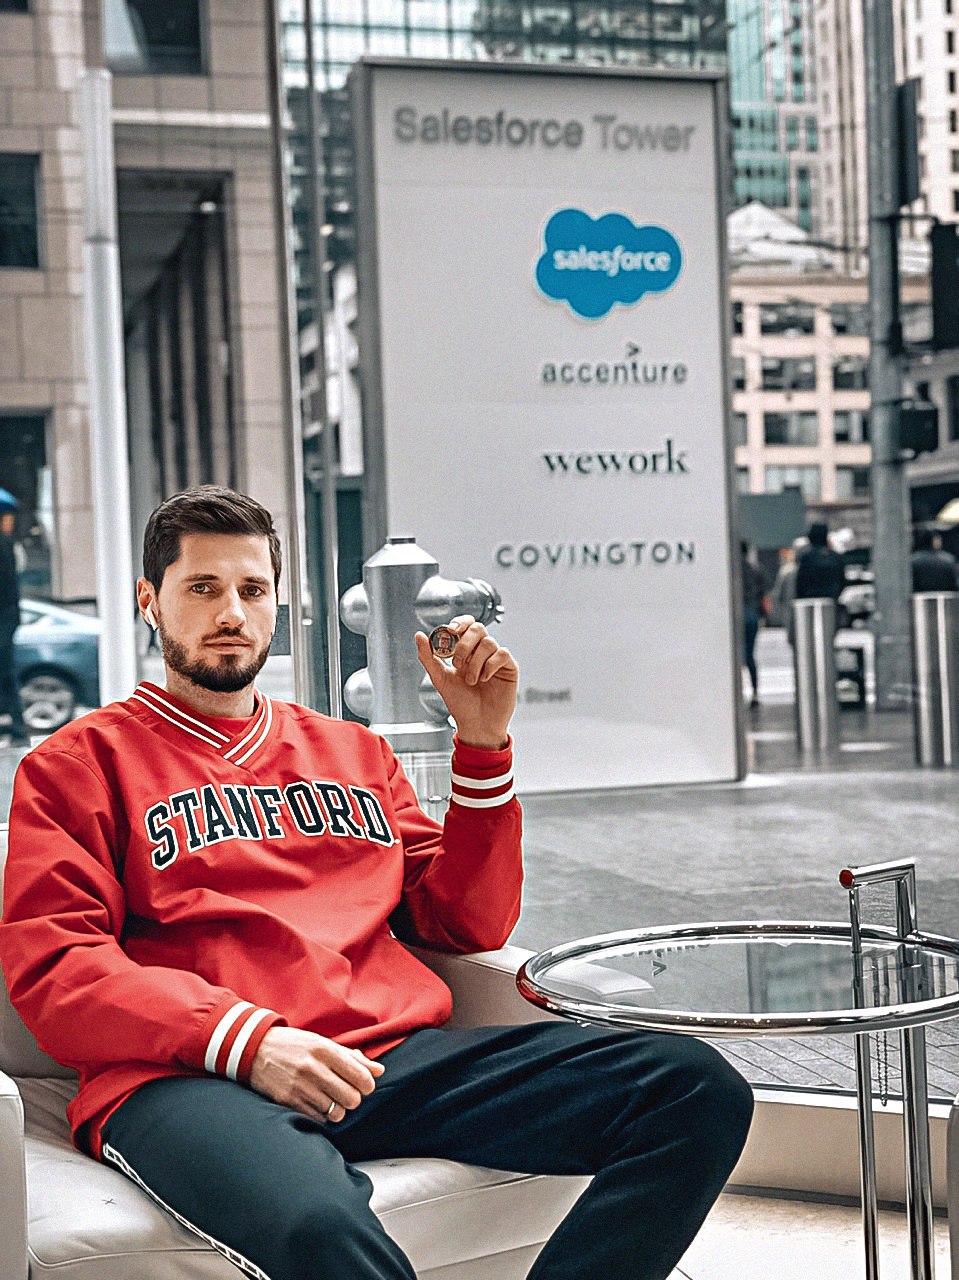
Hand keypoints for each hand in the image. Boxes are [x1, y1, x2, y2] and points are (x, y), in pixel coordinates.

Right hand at [249, 1026, 384, 1121]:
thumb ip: (352, 1058)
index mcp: (325, 1049)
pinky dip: (323, 1116)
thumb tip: (379, 1070)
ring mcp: (299, 1086)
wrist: (255, 1050)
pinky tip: (317, 1103)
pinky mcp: (288, 1101)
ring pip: (336, 1113)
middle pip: (351, 1098)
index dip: (367, 1085)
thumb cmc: (295, 1046)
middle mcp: (313, 1068)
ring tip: (331, 1099)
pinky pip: (319, 1119)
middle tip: (347, 1094)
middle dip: (353, 1099)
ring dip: (338, 1109)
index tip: (363, 1086)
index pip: (360, 1076)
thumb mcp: (323, 1043)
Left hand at [415, 615, 517, 749]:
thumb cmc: (461, 703)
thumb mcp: (440, 678)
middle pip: (478, 628)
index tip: (450, 631)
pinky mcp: (509, 668)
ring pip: (488, 642)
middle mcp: (481, 652)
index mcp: (465, 651)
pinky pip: (502, 653)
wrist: (476, 724)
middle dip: (465, 643)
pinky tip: (484, 679)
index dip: (459, 623)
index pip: (465, 625)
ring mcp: (495, 659)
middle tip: (457, 662)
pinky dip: (490, 665)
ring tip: (471, 680)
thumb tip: (419, 635)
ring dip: (475, 662)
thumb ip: (429, 657)